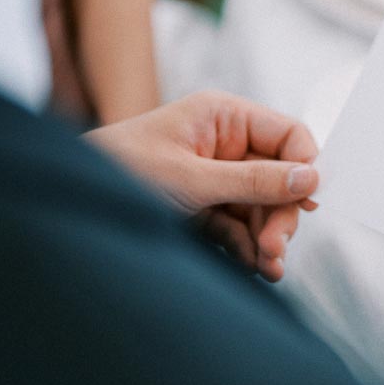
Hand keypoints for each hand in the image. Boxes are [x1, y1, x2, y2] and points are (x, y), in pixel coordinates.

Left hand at [89, 92, 319, 282]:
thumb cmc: (122, 170)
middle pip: (279, 178)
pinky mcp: (203, 208)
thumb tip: (311, 178)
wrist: (72, 201)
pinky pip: (240, 227)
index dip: (306, 166)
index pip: (287, 135)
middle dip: (281, 214)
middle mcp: (224, 144)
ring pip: (262, 208)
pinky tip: (255, 267)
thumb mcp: (193, 178)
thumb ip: (254, 180)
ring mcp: (215, 178)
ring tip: (268, 268)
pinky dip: (249, 247)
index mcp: (223, 117)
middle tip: (276, 248)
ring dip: (269, 238)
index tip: (310, 202)